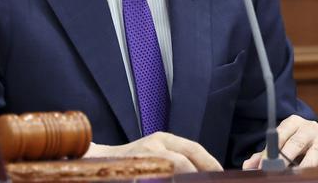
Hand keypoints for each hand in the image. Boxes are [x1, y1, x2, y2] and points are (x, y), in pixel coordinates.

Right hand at [84, 132, 222, 173]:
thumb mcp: (158, 153)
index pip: (194, 149)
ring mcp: (141, 158)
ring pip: (172, 166)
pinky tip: (164, 182)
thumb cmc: (135, 160)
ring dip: (185, 177)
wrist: (98, 161)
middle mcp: (153, 145)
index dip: (210, 163)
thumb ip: (179, 160)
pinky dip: (164, 180)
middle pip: (184, 161)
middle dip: (199, 175)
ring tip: (196, 182)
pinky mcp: (131, 170)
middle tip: (208, 182)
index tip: (220, 175)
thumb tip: (207, 172)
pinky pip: (152, 178)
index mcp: (164, 139)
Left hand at [242, 115, 317, 168]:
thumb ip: (263, 154)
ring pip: (314, 153)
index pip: (281, 134)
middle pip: (297, 142)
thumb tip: (249, 166)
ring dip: (304, 166)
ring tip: (295, 174)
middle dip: (285, 158)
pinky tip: (311, 174)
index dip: (271, 150)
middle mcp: (309, 129)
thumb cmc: (295, 141)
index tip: (264, 164)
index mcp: (294, 122)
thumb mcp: (280, 142)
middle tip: (277, 170)